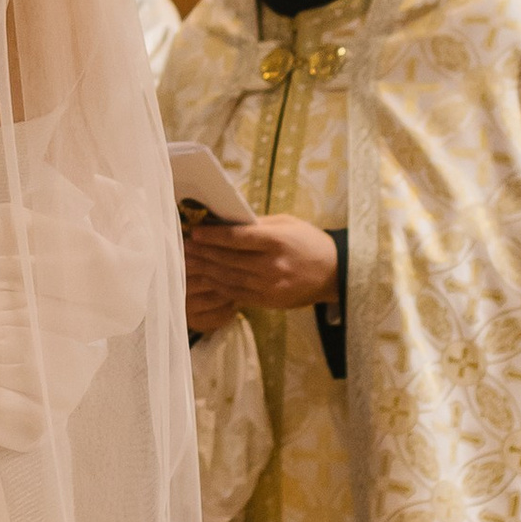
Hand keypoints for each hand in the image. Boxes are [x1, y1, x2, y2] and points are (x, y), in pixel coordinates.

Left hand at [183, 215, 339, 332]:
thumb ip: (258, 224)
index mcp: (277, 240)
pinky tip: (209, 278)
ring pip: (229, 278)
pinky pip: (238, 293)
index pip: (237, 238)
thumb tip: (227, 221)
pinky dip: (220, 286)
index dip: (213, 236)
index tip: (195, 232)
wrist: (335, 273)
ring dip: (207, 270)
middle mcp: (272, 264)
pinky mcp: (270, 301)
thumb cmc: (309, 242)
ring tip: (191, 262)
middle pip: (229, 259)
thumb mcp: (288, 224)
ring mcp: (270, 285)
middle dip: (204, 253)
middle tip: (185, 247)